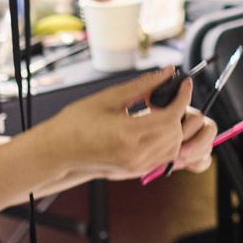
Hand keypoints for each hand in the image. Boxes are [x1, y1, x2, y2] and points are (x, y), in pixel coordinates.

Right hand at [50, 71, 208, 182]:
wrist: (59, 149)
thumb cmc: (76, 122)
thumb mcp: (109, 97)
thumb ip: (143, 85)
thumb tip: (167, 72)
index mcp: (127, 133)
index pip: (170, 116)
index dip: (182, 97)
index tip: (183, 84)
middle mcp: (135, 153)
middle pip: (175, 131)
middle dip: (177, 111)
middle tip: (164, 96)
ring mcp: (136, 165)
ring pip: (174, 146)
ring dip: (173, 126)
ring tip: (156, 111)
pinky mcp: (136, 170)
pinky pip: (164, 156)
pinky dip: (167, 140)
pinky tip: (153, 127)